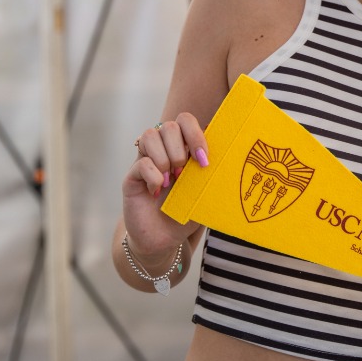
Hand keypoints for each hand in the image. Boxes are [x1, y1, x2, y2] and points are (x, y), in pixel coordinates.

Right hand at [122, 113, 208, 263]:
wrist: (164, 240)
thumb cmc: (186, 213)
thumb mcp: (204, 193)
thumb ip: (212, 174)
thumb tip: (229, 160)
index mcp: (183, 149)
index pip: (186, 121)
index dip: (196, 134)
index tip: (204, 160)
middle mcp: (163, 150)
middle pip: (168, 126)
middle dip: (179, 148)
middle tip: (183, 174)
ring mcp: (146, 161)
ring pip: (150, 136)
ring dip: (165, 158)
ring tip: (171, 180)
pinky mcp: (132, 177)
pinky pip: (140, 163)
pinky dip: (153, 176)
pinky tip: (157, 190)